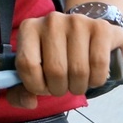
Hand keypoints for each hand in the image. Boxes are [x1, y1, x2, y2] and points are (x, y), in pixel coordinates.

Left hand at [7, 10, 122, 107]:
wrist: (87, 34)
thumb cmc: (56, 55)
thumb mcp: (35, 71)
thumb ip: (21, 92)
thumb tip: (29, 101)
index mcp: (29, 28)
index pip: (27, 64)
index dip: (36, 85)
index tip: (44, 88)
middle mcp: (52, 21)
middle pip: (55, 70)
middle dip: (60, 89)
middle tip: (63, 86)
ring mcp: (77, 22)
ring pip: (78, 70)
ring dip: (79, 87)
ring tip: (77, 83)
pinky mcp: (101, 28)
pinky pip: (99, 64)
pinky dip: (97, 80)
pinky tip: (93, 77)